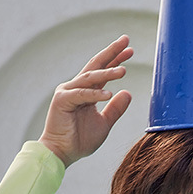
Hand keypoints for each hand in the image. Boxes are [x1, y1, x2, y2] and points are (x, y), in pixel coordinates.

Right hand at [38, 36, 132, 165]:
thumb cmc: (80, 140)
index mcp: (87, 91)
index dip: (116, 59)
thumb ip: (115, 109)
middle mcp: (77, 87)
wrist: (62, 153)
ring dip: (107, 73)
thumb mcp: (104, 123)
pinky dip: (95, 94)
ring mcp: (68, 92)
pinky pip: (82, 95)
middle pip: (96, 65)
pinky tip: (109, 93)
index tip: (130, 50)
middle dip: (111, 52)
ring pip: (90, 78)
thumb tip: (128, 93)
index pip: (103, 71)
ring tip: (123, 70)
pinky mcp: (62, 101)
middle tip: (125, 40)